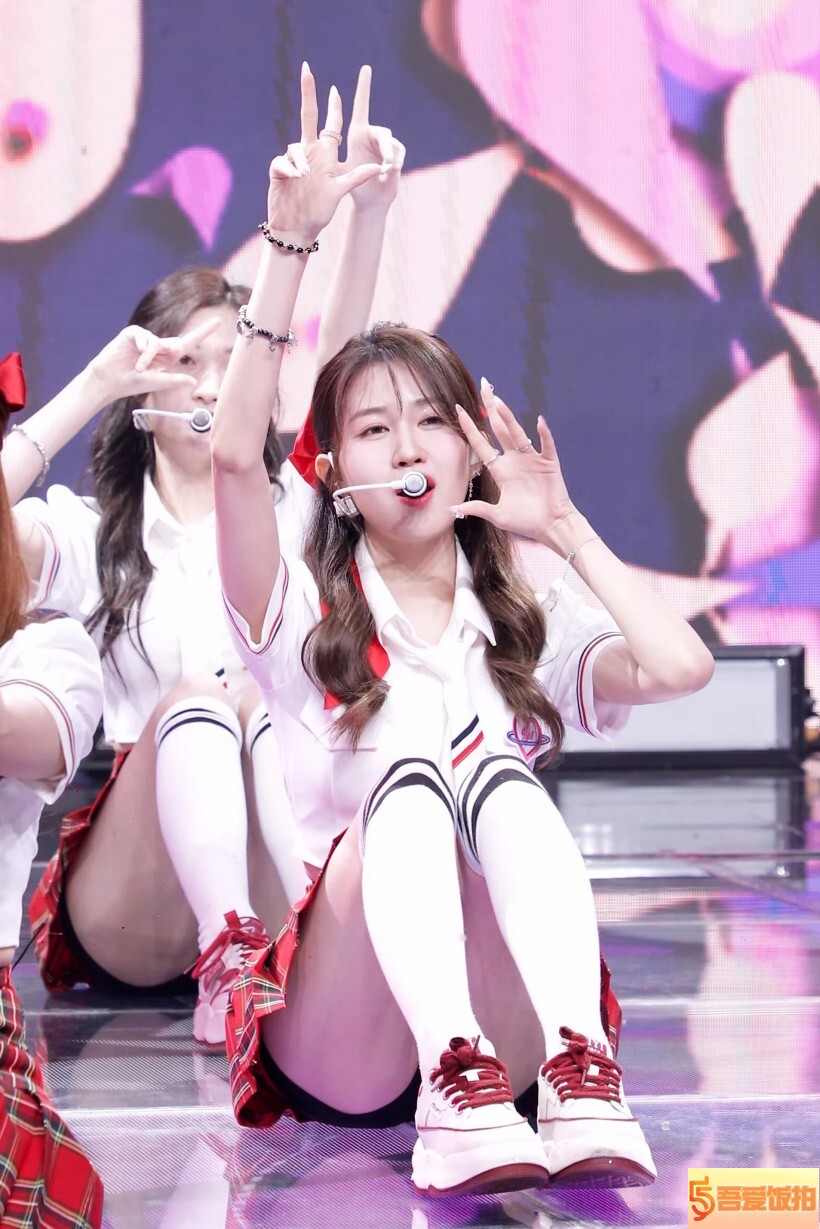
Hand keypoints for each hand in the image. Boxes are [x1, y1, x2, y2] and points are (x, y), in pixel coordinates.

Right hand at [84, 316, 219, 403]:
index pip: (189, 343)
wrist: (110, 380)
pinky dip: (142, 350)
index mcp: (167, 356)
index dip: (203, 332)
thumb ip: (174, 380)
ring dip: (150, 359)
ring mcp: (146, 338)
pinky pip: (145, 337)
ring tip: (138, 369)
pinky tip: (134, 357)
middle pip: (176, 343)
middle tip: (152, 366)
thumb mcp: (157, 382)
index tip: (218, 321)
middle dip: (169, 353)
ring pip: (159, 343)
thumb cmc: (133, 383)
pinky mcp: (133, 333)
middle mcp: (159, 345)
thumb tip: (193, 381)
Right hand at [266, 63, 382, 242]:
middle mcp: (310, 153)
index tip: (335, 89)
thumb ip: (357, 177)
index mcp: (327, 155)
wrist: (297, 227)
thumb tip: (380, 167)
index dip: (333, 107)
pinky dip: (289, 168)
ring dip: (301, 159)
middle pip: (308, 116)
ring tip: (304, 177)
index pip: (331, 125)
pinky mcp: (278, 169)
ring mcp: (294, 160)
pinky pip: (283, 161)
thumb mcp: (340, 192)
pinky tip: (294, 180)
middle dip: (308, 93)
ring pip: (295, 145)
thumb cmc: (320, 212)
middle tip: (307, 68)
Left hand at [343, 65, 405, 210]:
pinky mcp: (397, 154)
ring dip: (389, 160)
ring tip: (385, 173)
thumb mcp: (343, 174)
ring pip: (392, 145)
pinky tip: (387, 175)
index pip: (361, 106)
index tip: (366, 68)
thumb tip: (350, 158)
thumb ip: (344, 164)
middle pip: (382, 133)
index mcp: (356, 134)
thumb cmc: (353, 188)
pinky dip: (394, 165)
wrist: (369, 203)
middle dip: (385, 148)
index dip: (364, 87)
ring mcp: (386, 144)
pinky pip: (399, 154)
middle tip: (387, 164)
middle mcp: (372, 135)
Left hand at [451, 379, 578, 547]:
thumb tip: (451, 508)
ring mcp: (532, 459)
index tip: (458, 410)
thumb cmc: (526, 521)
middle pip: (499, 429)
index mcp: (501, 470)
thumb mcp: (497, 516)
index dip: (470, 428)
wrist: (551, 526)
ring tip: (499, 401)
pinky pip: (545, 445)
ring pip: (518, 434)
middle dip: (491, 408)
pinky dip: (543, 435)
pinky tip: (538, 422)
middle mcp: (514, 460)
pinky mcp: (548, 464)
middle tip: (484, 386)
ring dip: (509, 418)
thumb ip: (477, 508)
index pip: (481, 445)